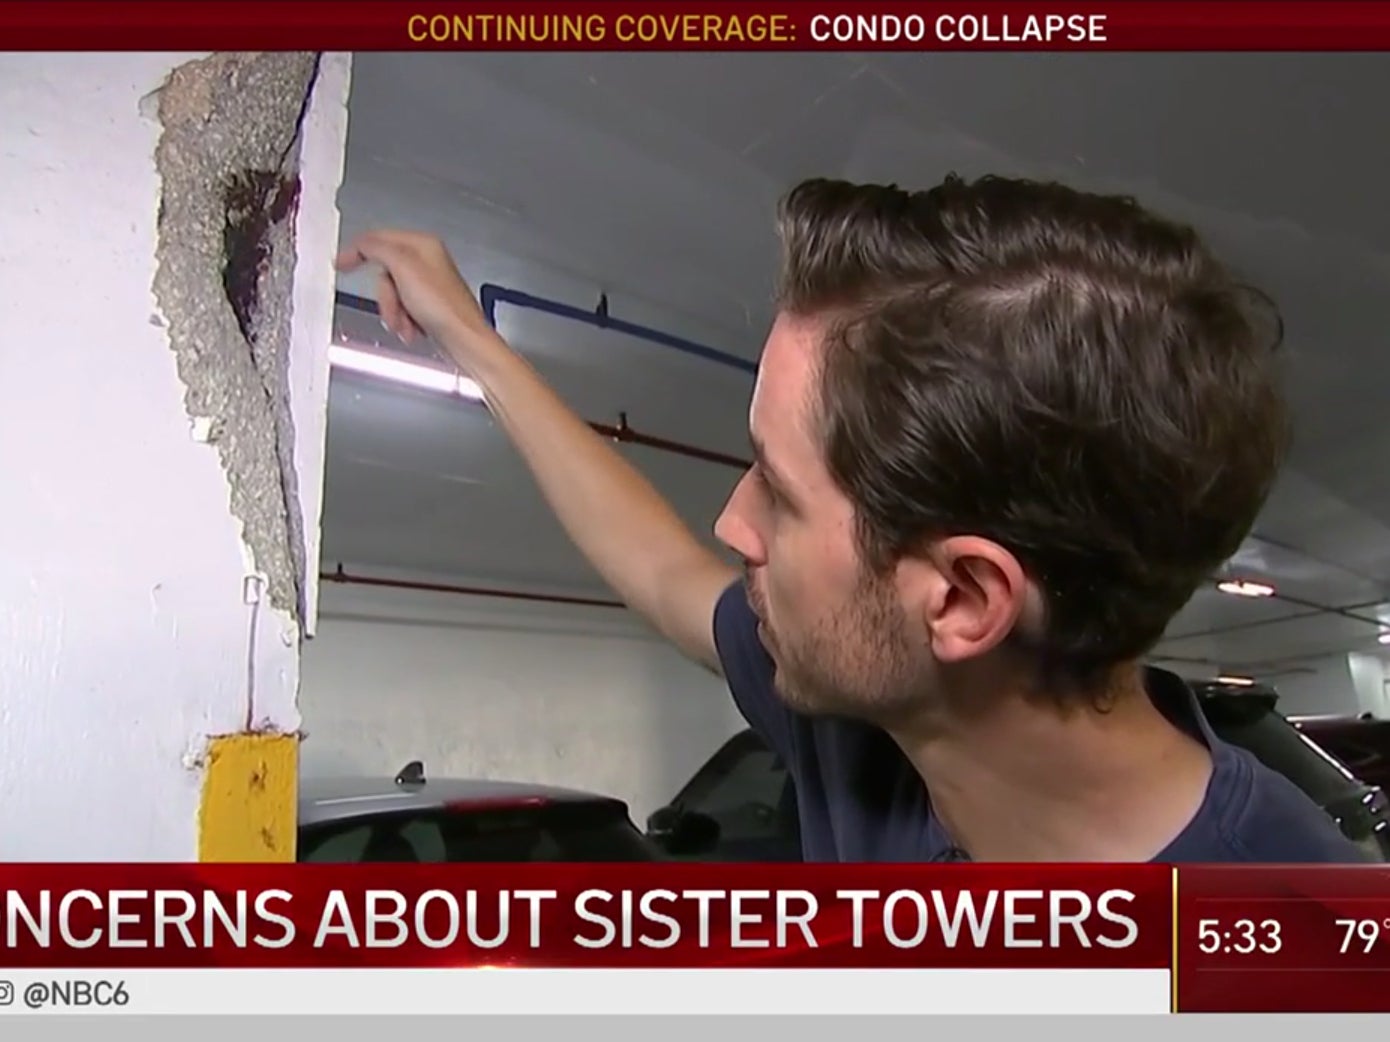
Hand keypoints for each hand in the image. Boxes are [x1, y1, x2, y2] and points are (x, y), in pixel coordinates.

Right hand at [334, 230, 490, 354]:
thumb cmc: (444, 308)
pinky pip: (402, 310)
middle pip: (384, 272)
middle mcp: (427, 262)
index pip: (380, 239)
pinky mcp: (428, 306)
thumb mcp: (402, 268)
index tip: (341, 262)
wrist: (463, 340)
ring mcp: (428, 285)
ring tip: (408, 322)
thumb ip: (377, 249)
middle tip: (395, 306)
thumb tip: (362, 245)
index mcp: (423, 245)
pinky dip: (404, 322)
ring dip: (394, 312)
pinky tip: (414, 328)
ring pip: (392, 294)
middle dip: (386, 296)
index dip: (357, 250)